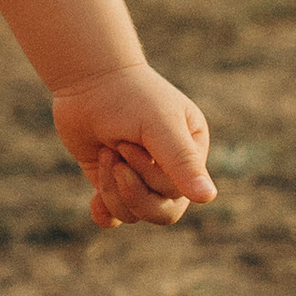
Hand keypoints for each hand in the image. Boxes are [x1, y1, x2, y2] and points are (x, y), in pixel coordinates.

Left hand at [51, 63, 216, 228]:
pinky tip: (94, 202)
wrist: (87, 80)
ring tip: (105, 152)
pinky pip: (115, 215)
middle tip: (113, 157)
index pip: (177, 194)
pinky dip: (105, 213)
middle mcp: (170, 168)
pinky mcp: (113, 180)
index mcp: (191, 152)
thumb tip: (208, 198)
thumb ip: (183, 162)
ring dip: (111, 190)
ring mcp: (140, 176)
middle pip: (161, 213)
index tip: (126, 143)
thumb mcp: (160, 126)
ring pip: (134, 214)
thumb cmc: (129, 97)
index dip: (148, 177)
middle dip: (132, 193)